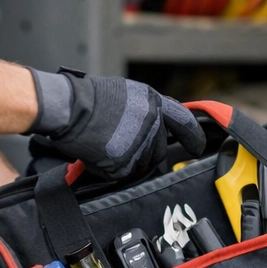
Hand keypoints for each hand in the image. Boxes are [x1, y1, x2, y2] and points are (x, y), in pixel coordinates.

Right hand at [26, 68, 206, 179]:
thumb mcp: (128, 94)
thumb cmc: (91, 98)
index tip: (196, 148)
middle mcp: (152, 122)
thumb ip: (147, 109)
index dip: (193, 137)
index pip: (184, 122)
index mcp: (153, 102)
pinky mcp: (125, 162)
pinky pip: (123, 173)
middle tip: (121, 144)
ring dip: (128, 160)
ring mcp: (139, 143)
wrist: (70, 108)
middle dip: (145, 152)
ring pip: (142, 164)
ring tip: (107, 144)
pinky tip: (99, 153)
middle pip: (159, 150)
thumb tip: (156, 124)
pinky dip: (111, 168)